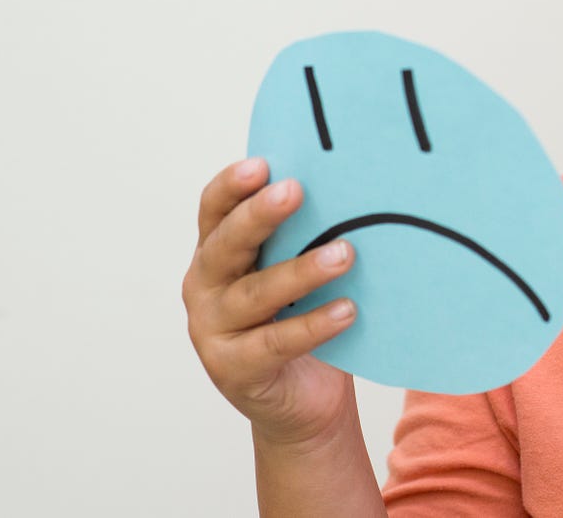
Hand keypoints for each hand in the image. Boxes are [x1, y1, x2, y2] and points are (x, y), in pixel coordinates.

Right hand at [182, 157, 359, 445]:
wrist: (303, 399)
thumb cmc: (303, 315)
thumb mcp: (297, 267)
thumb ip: (307, 232)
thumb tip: (356, 182)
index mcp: (217, 252)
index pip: (215, 210)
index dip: (233, 186)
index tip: (263, 164)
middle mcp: (205, 287)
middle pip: (227, 245)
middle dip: (260, 216)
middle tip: (296, 190)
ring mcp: (213, 330)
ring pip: (255, 294)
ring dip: (301, 271)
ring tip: (344, 254)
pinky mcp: (233, 369)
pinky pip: (275, 343)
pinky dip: (313, 325)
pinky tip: (347, 310)